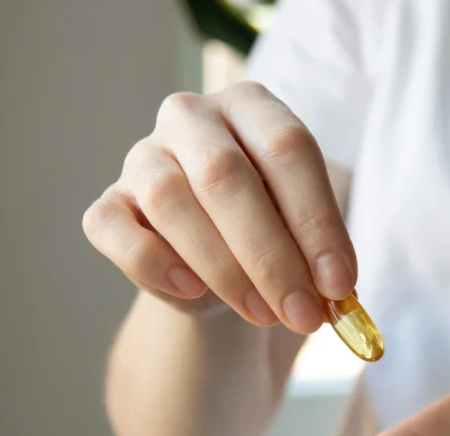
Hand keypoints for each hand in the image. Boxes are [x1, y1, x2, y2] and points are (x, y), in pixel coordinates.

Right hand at [82, 82, 354, 328]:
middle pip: (225, 174)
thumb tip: (335, 294)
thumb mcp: (302, 235)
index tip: (339, 284)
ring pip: (169, 200)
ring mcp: (142, 156)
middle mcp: (191, 117)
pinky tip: (193, 291)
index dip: (317, 220)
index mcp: (251, 106)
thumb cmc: (270, 233)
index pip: (287, 148)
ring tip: (263, 314)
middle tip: (304, 313)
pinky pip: (115, 229)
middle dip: (272, 256)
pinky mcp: (109, 204)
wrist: (214, 264)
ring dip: (223, 268)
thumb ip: (317, 255)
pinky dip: (154, 264)